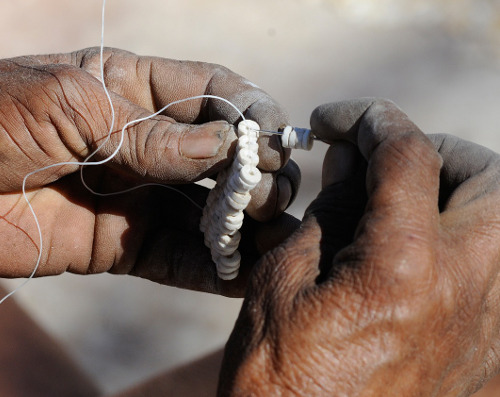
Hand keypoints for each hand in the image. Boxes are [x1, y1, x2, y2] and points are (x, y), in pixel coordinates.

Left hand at [0, 47, 298, 296]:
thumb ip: (148, 131)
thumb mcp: (65, 105)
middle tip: (268, 191)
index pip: (214, 93)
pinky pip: (180, 260)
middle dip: (256, 172)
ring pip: (210, 212)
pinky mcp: (126, 246)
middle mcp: (148, 145)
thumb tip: (226, 147)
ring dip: (247, 225)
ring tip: (277, 236)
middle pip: (224, 156)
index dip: (252, 112)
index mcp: (135, 91)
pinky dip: (215, 270)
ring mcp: (140, 198)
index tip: (276, 138)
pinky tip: (246, 275)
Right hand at [219, 98, 499, 394]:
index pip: (408, 154)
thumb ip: (326, 214)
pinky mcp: (489, 356)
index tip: (339, 120)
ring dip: (461, 195)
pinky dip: (464, 243)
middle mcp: (467, 290)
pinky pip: (496, 274)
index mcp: (403, 267)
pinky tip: (418, 255)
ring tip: (405, 203)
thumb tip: (350, 167)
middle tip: (385, 161)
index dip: (370, 119)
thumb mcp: (281, 282)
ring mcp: (489, 327)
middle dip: (436, 152)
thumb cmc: (276, 381)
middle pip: (490, 177)